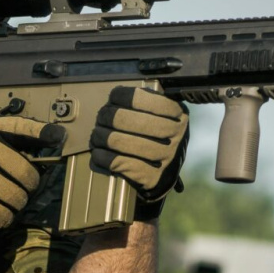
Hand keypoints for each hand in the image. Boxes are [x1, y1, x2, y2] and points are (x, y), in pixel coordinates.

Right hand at [0, 116, 66, 227]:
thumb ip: (3, 138)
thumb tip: (40, 147)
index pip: (22, 127)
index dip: (43, 132)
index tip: (59, 137)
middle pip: (28, 174)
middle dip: (30, 185)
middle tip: (24, 188)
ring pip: (18, 197)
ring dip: (18, 204)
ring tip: (10, 201)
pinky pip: (3, 215)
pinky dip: (4, 218)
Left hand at [90, 87, 188, 215]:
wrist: (165, 174)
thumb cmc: (157, 138)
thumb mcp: (160, 114)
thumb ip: (143, 102)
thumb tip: (115, 96)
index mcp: (177, 113)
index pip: (141, 97)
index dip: (120, 96)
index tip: (112, 100)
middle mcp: (175, 134)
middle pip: (125, 119)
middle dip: (105, 117)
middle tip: (100, 119)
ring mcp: (165, 156)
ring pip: (118, 141)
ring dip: (100, 137)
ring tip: (96, 136)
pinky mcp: (151, 177)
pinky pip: (117, 163)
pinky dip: (102, 157)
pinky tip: (98, 153)